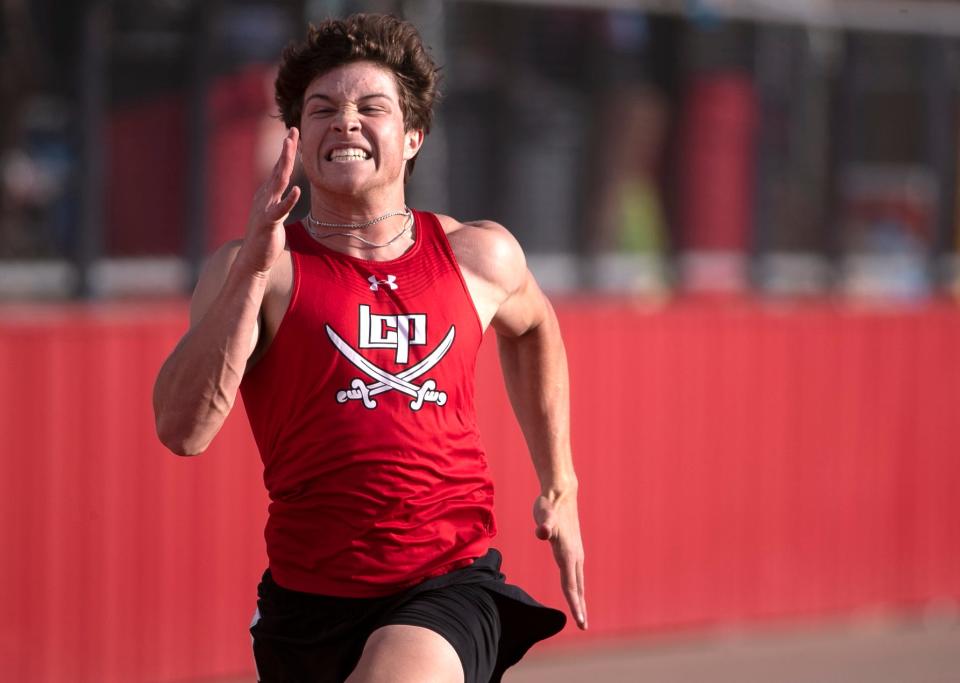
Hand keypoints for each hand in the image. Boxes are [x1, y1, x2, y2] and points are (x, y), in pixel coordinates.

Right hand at [236, 127, 301, 275]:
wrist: (253, 259)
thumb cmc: (265, 238)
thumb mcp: (274, 214)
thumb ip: (281, 201)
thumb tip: (288, 192)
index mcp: (267, 195)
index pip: (278, 168)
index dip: (286, 151)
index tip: (293, 134)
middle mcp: (265, 197)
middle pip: (278, 169)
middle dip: (286, 150)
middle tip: (292, 131)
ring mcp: (265, 208)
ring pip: (277, 182)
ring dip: (285, 164)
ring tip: (292, 149)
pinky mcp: (269, 223)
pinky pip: (280, 209)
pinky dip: (288, 200)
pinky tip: (296, 190)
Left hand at [533, 491, 586, 629]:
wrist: (561, 493)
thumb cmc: (549, 504)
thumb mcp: (543, 513)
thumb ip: (543, 523)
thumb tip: (542, 531)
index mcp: (568, 553)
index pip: (570, 584)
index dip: (574, 604)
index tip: (579, 621)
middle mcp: (574, 555)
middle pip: (577, 587)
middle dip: (580, 607)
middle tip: (583, 626)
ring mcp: (575, 552)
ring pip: (578, 580)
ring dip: (579, 598)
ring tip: (581, 614)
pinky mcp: (573, 548)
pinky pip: (575, 573)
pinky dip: (576, 586)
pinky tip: (575, 591)